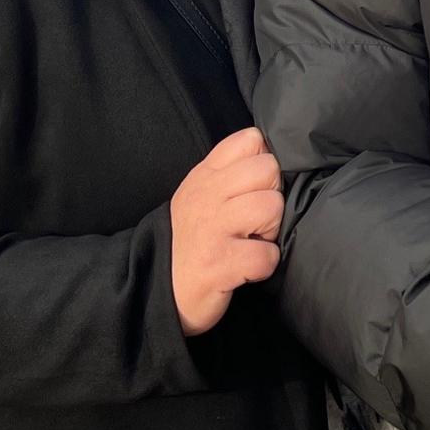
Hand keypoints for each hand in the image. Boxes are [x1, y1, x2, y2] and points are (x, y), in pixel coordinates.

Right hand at [169, 127, 284, 335]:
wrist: (157, 289)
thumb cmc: (191, 240)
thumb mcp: (200, 195)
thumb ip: (229, 170)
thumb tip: (267, 150)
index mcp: (204, 176)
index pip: (249, 139)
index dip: (263, 162)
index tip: (253, 188)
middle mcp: (206, 196)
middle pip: (269, 170)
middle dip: (272, 197)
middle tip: (254, 222)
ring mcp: (212, 229)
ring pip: (272, 207)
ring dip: (270, 231)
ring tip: (250, 242)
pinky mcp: (219, 264)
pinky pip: (267, 255)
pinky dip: (264, 265)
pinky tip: (246, 267)